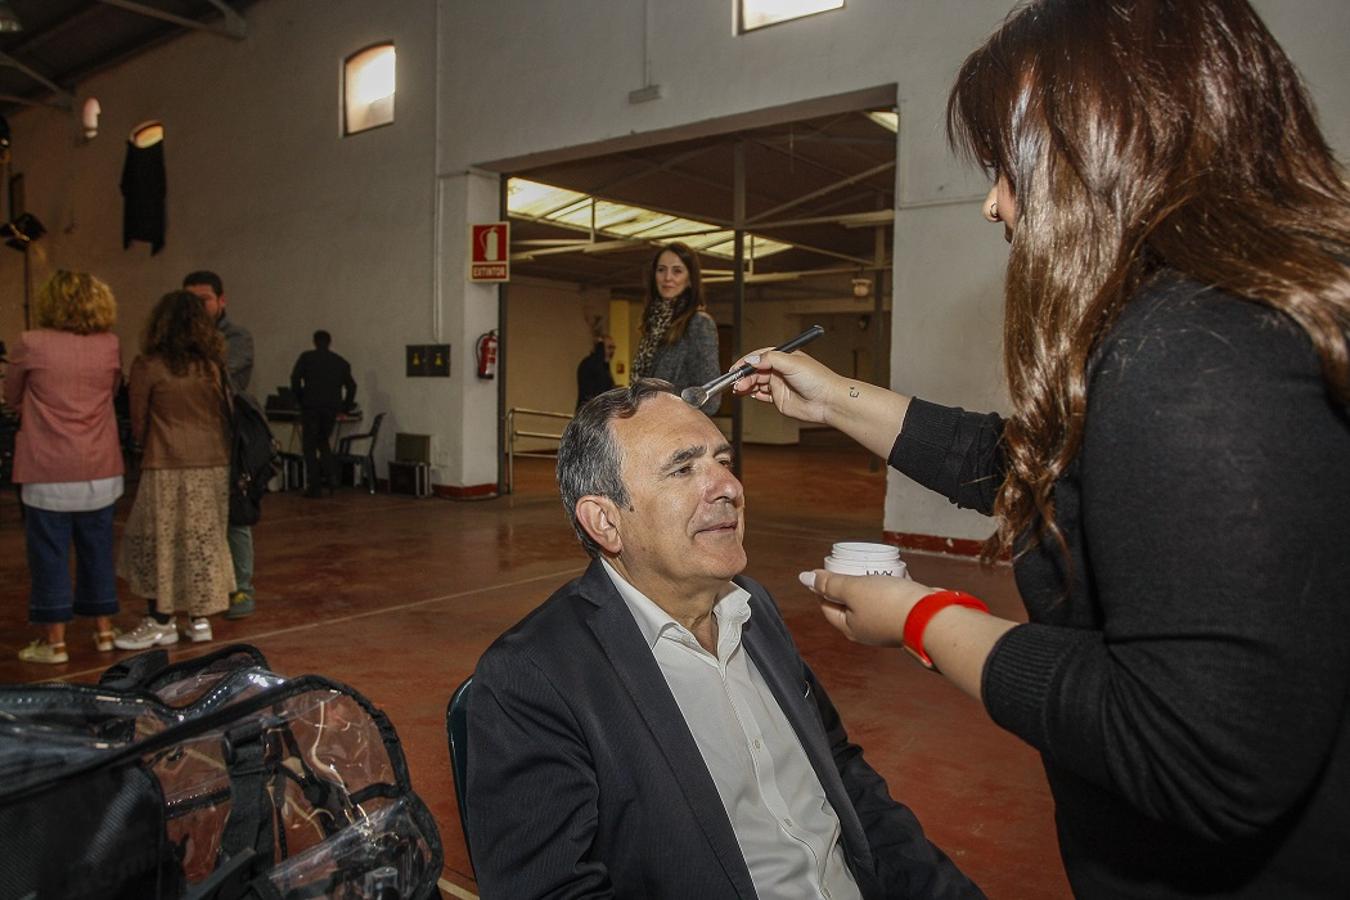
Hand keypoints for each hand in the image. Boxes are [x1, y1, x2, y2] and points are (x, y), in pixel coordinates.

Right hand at [729, 349, 841, 423]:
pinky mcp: (778, 399)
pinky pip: (761, 395)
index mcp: (783, 357)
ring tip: (739, 389)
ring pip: (756, 383)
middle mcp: (779, 370)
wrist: (827, 401)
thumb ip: (770, 359)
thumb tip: (752, 360)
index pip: (759, 357)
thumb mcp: (792, 363)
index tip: (735, 368)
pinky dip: (752, 394)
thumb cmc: (817, 379)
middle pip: (755, 371)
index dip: (745, 362)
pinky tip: (748, 394)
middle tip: (737, 382)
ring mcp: (778, 385)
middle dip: (744, 376)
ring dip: (746, 385)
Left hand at [799, 569, 941, 646]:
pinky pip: (892, 600)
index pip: (827, 607)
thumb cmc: (889, 604)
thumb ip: (829, 584)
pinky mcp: (906, 617)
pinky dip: (890, 586)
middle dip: (848, 584)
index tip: (825, 570)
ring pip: (872, 601)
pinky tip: (894, 574)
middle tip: (848, 566)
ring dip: (870, 584)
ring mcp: (888, 625)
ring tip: (870, 567)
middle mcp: (868, 630)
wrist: (931, 616)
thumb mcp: (853, 589)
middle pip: (849, 605)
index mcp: (850, 628)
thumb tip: (804, 578)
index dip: (822, 588)